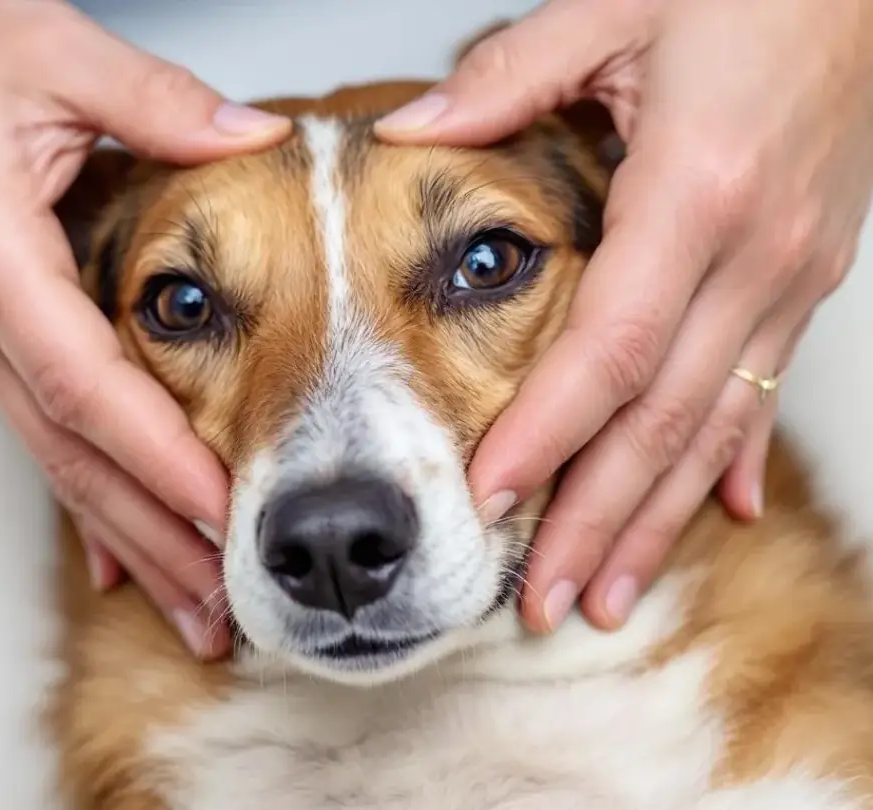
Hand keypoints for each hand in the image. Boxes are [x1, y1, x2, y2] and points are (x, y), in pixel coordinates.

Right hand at [0, 0, 291, 657]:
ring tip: (195, 605)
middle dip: (156, 538)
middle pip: (77, 456)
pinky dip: (91, 498)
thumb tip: (256, 139)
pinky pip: (46, 436)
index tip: (230, 513)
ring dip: (131, 539)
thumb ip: (162, 105)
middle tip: (225, 608)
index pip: (92, 388)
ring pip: (63, 462)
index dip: (162, 459)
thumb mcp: (59, 54)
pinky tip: (120, 556)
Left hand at [375, 0, 872, 631]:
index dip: (548, 431)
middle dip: (599, 519)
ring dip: (657, 521)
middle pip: (662, 417)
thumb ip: (507, 78)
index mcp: (697, 189)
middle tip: (545, 600)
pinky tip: (708, 520)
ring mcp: (791, 275)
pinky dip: (730, 463)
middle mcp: (754, 252)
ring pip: (716, 427)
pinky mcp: (805, 277)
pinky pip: (761, 390)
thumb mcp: (617, 7)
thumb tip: (406, 127)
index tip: (488, 499)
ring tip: (608, 594)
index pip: (610, 346)